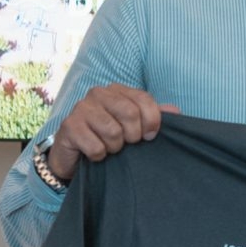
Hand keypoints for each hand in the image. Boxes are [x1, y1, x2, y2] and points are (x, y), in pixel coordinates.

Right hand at [46, 85, 178, 183]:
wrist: (75, 154)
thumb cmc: (108, 137)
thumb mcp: (134, 126)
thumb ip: (154, 116)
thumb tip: (175, 111)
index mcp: (117, 90)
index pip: (144, 99)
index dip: (152, 121)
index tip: (149, 136)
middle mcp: (98, 94)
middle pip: (130, 114)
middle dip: (133, 136)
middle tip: (126, 143)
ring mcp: (81, 108)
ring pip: (113, 132)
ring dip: (115, 147)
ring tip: (109, 147)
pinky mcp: (69, 126)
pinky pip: (96, 147)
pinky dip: (99, 156)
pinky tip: (94, 153)